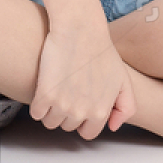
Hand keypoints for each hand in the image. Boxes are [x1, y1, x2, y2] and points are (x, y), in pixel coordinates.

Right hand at [31, 18, 136, 138]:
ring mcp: (62, 105)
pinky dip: (38, 104)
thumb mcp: (123, 80)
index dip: (84, 120)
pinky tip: (45, 88)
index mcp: (100, 112)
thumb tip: (113, 127)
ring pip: (50, 122)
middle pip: (67, 127)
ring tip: (57, 89)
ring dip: (51, 110)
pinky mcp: (44, 95)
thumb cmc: (101, 51)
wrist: (80, 30)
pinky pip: (36, 113)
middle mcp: (81, 112)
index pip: (88, 133)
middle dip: (68, 113)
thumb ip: (125, 107)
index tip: (80, 105)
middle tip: (69, 91)